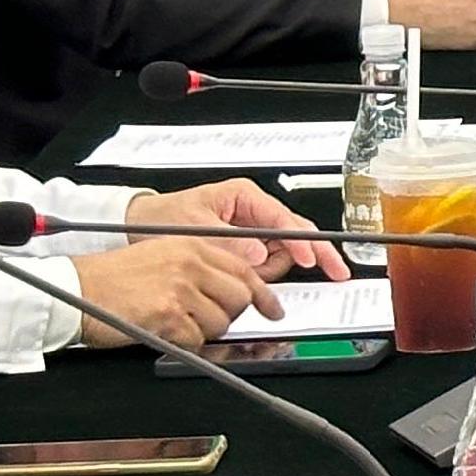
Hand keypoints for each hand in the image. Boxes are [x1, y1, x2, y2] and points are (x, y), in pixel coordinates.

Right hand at [69, 230, 281, 348]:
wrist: (75, 288)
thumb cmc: (113, 277)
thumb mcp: (162, 256)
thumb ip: (200, 268)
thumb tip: (236, 289)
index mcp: (192, 246)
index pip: (244, 269)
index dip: (262, 293)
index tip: (272, 308)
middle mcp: (190, 264)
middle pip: (239, 297)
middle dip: (229, 314)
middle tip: (207, 319)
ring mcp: (180, 289)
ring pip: (221, 321)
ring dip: (204, 330)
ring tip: (176, 322)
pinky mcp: (168, 314)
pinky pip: (196, 338)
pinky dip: (184, 341)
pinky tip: (164, 330)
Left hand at [127, 178, 352, 282]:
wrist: (139, 226)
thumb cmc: (162, 217)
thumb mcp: (194, 226)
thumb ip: (229, 241)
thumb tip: (257, 254)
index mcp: (244, 197)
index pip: (283, 219)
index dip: (301, 241)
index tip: (310, 258)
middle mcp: (253, 212)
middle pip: (297, 233)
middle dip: (314, 253)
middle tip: (336, 272)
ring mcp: (253, 230)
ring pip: (284, 252)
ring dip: (277, 267)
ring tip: (250, 275)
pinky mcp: (248, 247)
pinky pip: (269, 262)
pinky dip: (266, 274)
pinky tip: (251, 278)